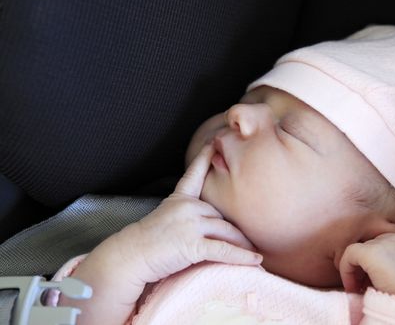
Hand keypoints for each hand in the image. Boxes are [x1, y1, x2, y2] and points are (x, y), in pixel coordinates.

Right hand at [108, 144, 262, 283]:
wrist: (130, 256)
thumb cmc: (145, 243)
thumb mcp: (166, 218)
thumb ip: (186, 214)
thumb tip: (210, 223)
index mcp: (179, 199)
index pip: (194, 175)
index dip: (204, 158)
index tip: (213, 143)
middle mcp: (187, 207)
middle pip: (221, 216)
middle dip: (237, 231)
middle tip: (253, 239)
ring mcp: (190, 224)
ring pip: (227, 231)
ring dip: (244, 244)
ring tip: (256, 252)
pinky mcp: (192, 244)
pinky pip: (224, 250)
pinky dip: (242, 257)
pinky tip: (255, 260)